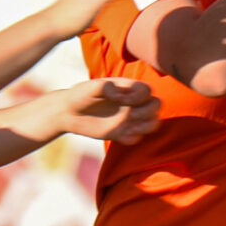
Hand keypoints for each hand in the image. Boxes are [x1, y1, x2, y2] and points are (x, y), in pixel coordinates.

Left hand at [1, 78, 158, 144]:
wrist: (69, 112)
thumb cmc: (80, 95)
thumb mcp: (90, 87)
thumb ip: (105, 87)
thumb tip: (119, 94)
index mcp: (128, 88)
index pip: (148, 91)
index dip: (140, 96)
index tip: (122, 100)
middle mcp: (132, 103)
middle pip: (156, 106)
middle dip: (147, 112)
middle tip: (128, 116)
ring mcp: (129, 118)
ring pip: (152, 123)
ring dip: (145, 127)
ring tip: (126, 127)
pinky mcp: (122, 133)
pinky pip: (137, 139)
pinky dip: (132, 138)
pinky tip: (118, 136)